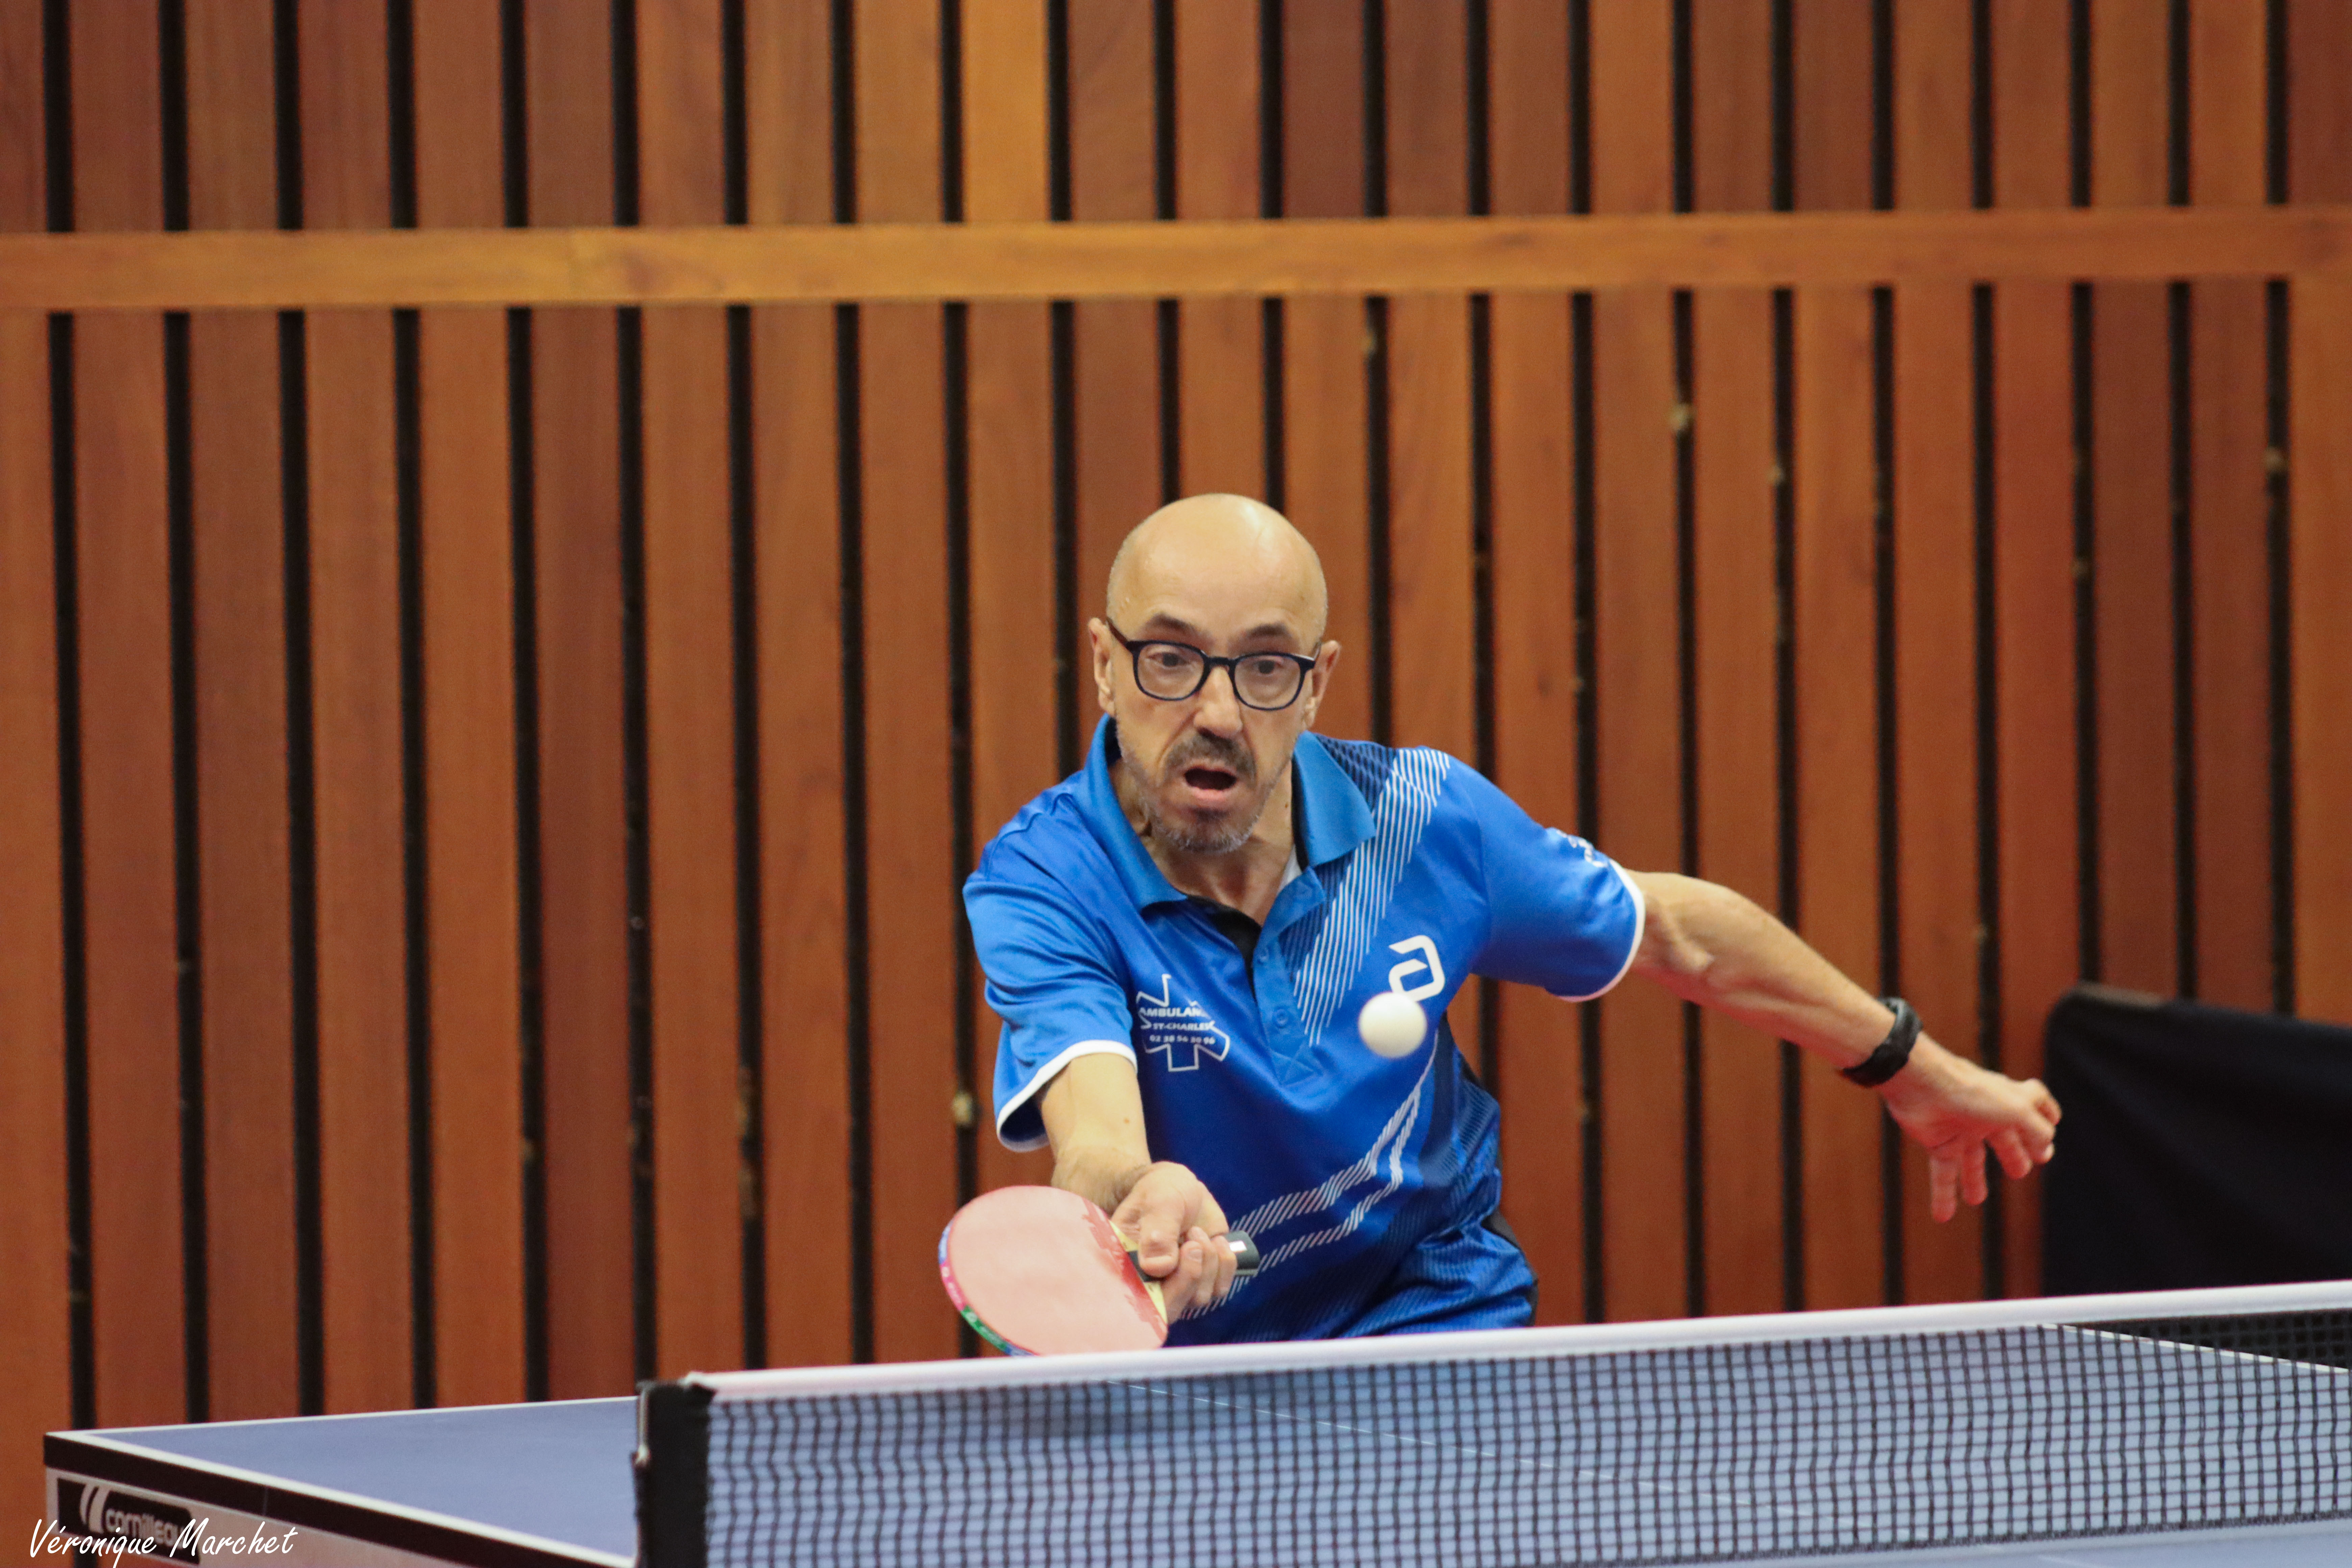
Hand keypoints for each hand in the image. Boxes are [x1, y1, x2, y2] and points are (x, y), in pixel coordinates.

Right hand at [1110, 1161, 1237, 1320]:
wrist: (1180, 1187)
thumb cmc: (1162, 1191)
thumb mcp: (1159, 1202)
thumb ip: (1157, 1232)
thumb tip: (1157, 1267)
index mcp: (1126, 1266)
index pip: (1138, 1302)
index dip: (1161, 1293)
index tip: (1177, 1256)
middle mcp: (1149, 1283)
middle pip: (1171, 1309)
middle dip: (1190, 1275)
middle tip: (1193, 1240)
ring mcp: (1176, 1285)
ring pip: (1198, 1298)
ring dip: (1207, 1263)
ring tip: (1196, 1231)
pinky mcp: (1200, 1280)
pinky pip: (1219, 1289)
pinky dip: (1224, 1265)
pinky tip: (1217, 1240)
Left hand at [1878, 1039, 2061, 1222]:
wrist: (1920, 1085)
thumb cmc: (1972, 1093)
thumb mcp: (2017, 1111)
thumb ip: (2037, 1131)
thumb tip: (2048, 1150)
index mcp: (2008, 1100)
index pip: (2033, 1102)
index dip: (2045, 1113)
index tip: (2051, 1126)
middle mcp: (1984, 1114)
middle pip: (2004, 1139)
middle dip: (2013, 1155)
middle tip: (2020, 1172)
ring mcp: (1960, 1128)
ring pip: (1971, 1159)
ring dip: (1975, 1180)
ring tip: (1976, 1200)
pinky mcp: (1937, 1141)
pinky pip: (1943, 1173)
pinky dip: (1943, 1195)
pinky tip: (1943, 1217)